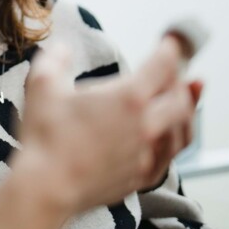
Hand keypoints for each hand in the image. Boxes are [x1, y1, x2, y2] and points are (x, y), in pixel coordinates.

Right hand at [15, 40, 195, 212]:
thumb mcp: (41, 84)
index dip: (172, 49)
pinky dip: (176, 138)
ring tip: (184, 99)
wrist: (46, 187)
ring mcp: (147, 153)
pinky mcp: (142, 176)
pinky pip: (172, 155)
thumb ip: (54, 58)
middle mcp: (145, 125)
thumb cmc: (45, 138)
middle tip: (175, 70)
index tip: (173, 41)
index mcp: (127, 98)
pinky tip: (169, 134)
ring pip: (183, 128)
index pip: (163, 66)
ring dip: (187, 109)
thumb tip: (63, 48)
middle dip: (180, 79)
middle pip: (181, 96)